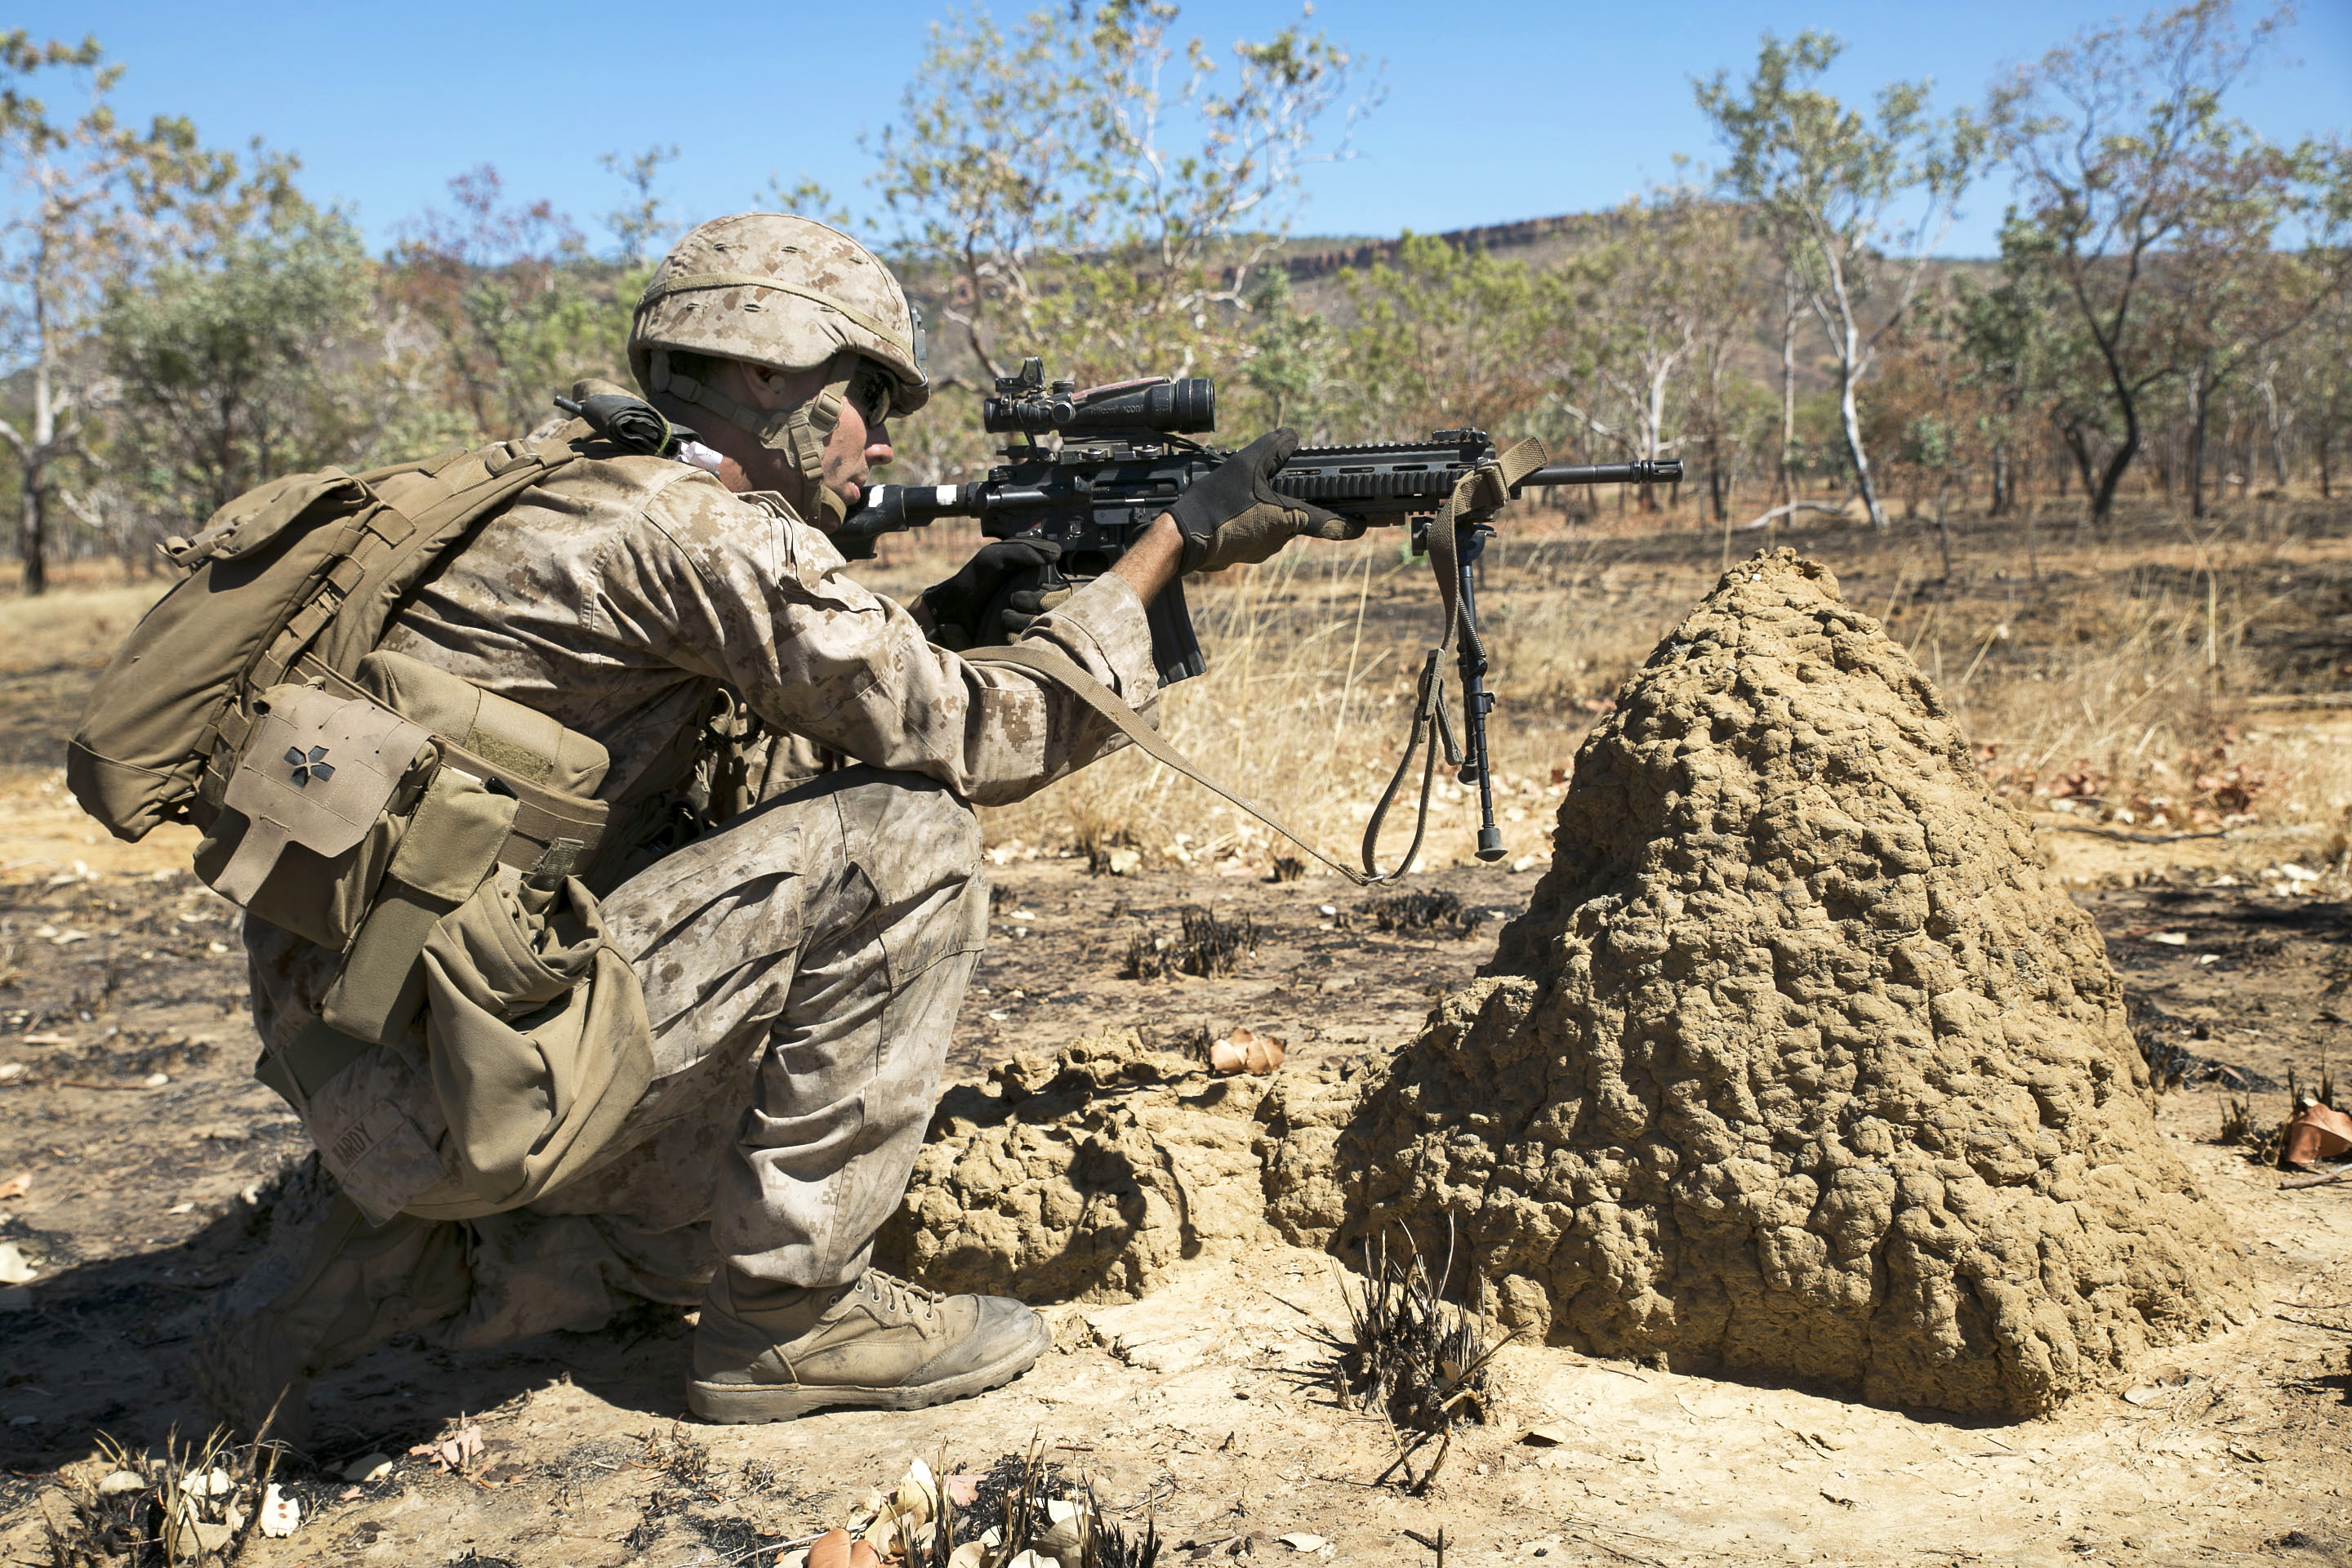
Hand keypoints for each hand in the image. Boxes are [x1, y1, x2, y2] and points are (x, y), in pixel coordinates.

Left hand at [921, 537, 1063, 648]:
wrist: (949, 612)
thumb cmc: (972, 582)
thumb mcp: (994, 558)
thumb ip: (1022, 550)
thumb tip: (1055, 553)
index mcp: (1036, 582)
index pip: (1063, 589)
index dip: (1053, 590)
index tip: (1035, 585)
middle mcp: (1036, 603)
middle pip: (1059, 608)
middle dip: (1037, 602)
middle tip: (1013, 598)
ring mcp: (1028, 623)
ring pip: (1046, 625)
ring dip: (1024, 618)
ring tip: (1003, 615)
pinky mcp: (1020, 641)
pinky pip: (1033, 643)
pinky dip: (1018, 633)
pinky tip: (1002, 628)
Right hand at [1166, 429, 1360, 573]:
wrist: (1184, 538)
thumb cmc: (1217, 503)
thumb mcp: (1246, 464)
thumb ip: (1273, 448)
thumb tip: (1291, 436)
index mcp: (1289, 518)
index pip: (1330, 524)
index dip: (1351, 524)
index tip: (1365, 523)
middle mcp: (1280, 539)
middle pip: (1297, 517)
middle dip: (1289, 503)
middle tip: (1267, 487)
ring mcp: (1262, 550)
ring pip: (1275, 525)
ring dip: (1266, 511)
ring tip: (1241, 496)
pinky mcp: (1244, 553)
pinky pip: (1256, 533)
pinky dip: (1250, 520)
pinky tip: (1232, 508)